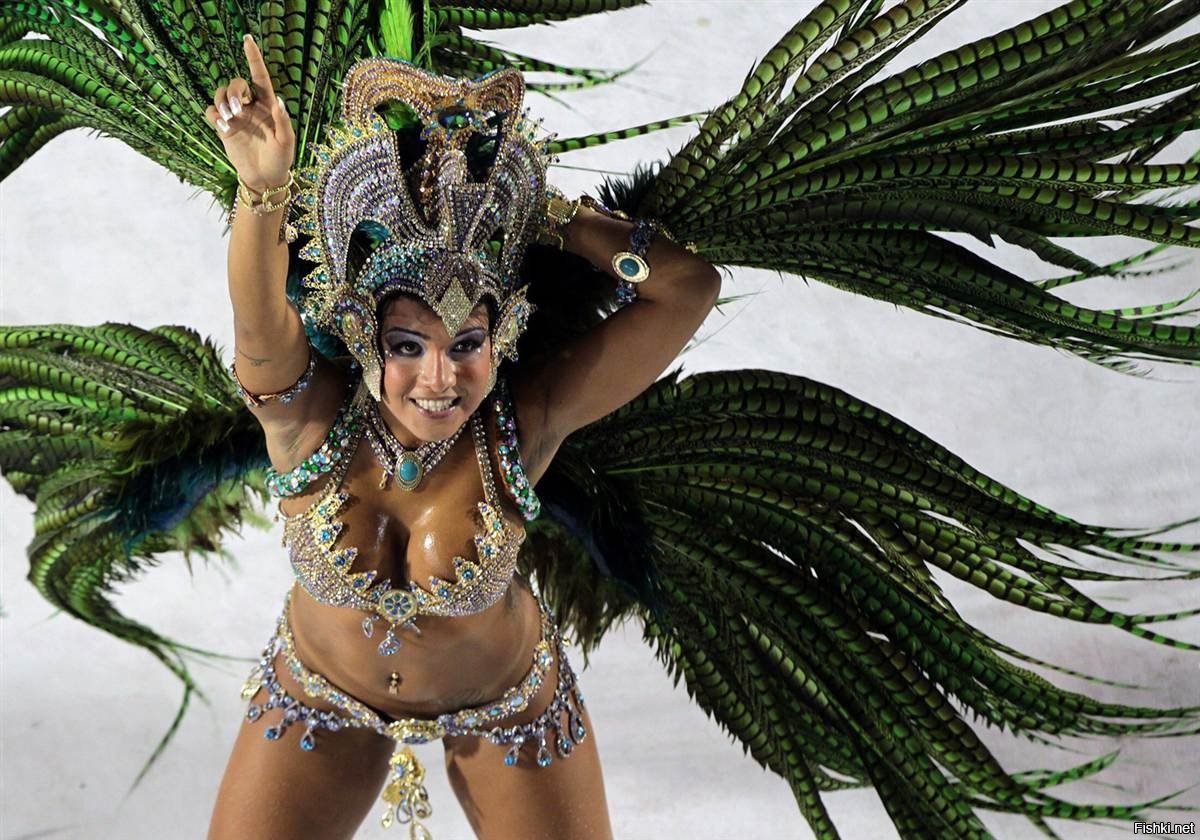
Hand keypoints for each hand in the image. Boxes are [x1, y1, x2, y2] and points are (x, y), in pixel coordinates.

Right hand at [205, 34, 294, 193]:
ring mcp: (236, 117)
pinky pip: (211, 111)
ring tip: (230, 120)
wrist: (265, 178)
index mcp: (268, 105)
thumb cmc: (281, 159)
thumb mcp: (287, 142)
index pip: (259, 77)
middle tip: (238, 112)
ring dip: (222, 102)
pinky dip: (214, 115)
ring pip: (220, 94)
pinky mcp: (224, 128)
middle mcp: (251, 107)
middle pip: (236, 83)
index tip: (248, 40)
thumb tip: (278, 100)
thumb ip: (283, 121)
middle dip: (234, 92)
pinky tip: (223, 127)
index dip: (254, 58)